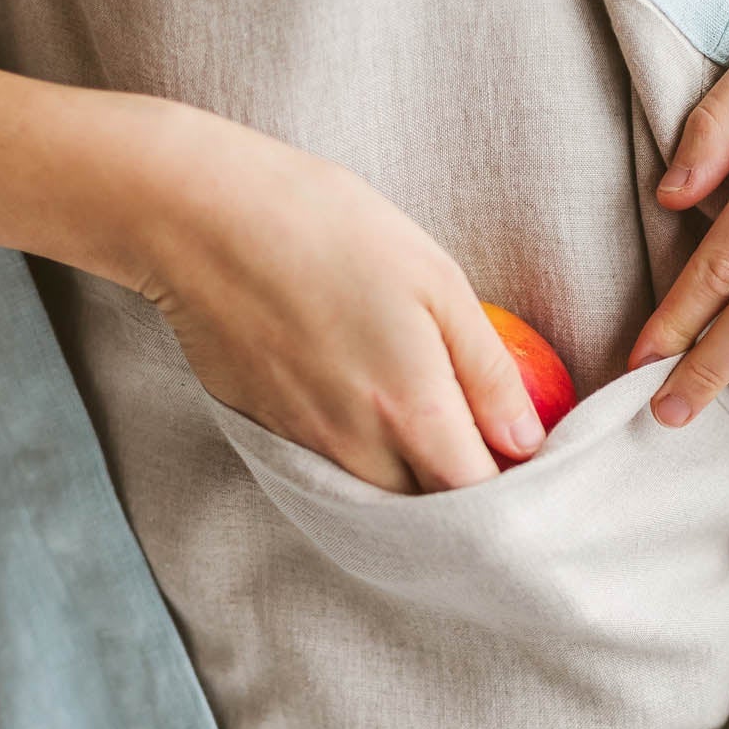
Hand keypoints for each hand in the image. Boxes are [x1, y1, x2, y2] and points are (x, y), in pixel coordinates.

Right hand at [132, 107, 546, 490]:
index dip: (509, 489)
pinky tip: (363, 411)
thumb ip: (488, 371)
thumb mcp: (437, 282)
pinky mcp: (264, 433)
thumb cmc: (331, 230)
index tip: (520, 455)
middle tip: (478, 443)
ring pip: (375, 500)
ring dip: (409, 483)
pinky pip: (328, 474)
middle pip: (427, 511)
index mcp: (411, 410)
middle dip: (460, 493)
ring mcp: (304, 446)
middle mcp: (356, 447)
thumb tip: (526, 441)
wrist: (202, 216)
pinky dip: (358, 464)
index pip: (477, 496)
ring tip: (426, 429)